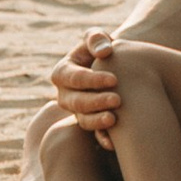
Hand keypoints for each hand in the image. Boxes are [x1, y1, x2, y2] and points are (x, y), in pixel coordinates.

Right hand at [48, 28, 123, 143]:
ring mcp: (75, 112)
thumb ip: (96, 39)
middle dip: (96, 101)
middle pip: (77, 102)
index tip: (114, 79)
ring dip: (97, 121)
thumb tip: (104, 52)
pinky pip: (92, 135)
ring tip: (114, 119)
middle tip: (117, 99)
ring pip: (82, 120)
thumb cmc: (102, 49)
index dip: (93, 79)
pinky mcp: (88, 123)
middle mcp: (65, 95)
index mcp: (63, 73)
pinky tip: (114, 141)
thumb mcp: (96, 39)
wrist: (112, 67)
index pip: (75, 78)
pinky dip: (101, 139)